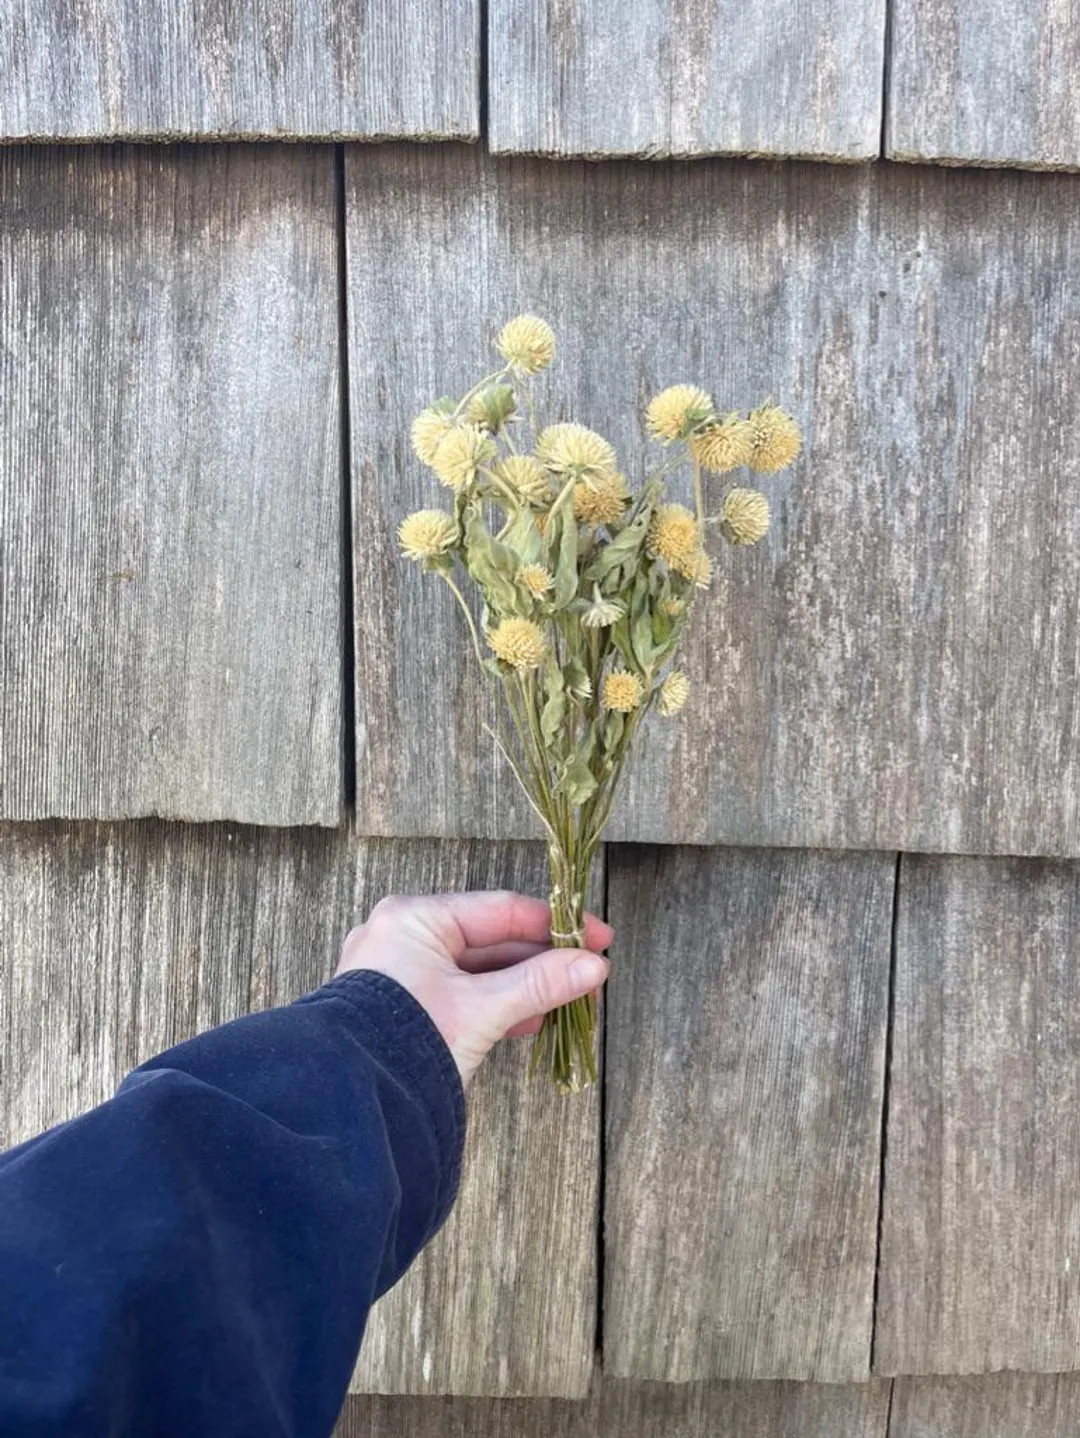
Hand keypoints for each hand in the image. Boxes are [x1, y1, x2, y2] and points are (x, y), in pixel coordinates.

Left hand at [336, 890, 611, 1085]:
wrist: (347, 1104)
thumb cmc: (407, 1042)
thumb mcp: (482, 1010)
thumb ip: (539, 983)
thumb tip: (594, 967)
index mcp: (414, 919)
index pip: (500, 910)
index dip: (556, 925)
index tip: (599, 938)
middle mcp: (402, 936)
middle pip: (489, 939)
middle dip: (541, 960)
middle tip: (589, 974)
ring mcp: (397, 972)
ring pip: (476, 970)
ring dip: (522, 985)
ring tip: (567, 999)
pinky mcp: (400, 1007)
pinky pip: (458, 993)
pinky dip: (494, 1004)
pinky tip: (530, 1019)